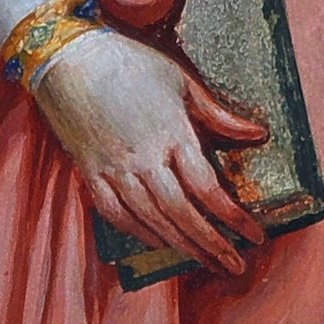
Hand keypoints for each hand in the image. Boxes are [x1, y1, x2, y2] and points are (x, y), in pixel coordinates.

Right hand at [31, 29, 270, 276]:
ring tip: (206, 263)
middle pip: (182, 213)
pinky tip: (159, 243)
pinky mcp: (90, 173)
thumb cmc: (129, 61)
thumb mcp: (180, 80)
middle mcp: (144, 158)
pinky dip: (138, 233)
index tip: (255, 236)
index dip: (234, 217)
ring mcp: (114, 169)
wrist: (66, 56)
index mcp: (171, 133)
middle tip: (235, 267)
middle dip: (212, 244)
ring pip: (151, 219)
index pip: (208, 187)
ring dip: (182, 246)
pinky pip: (115, 214)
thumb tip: (257, 134)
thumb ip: (218, 113)